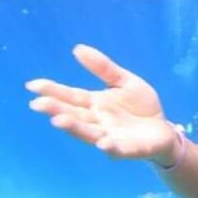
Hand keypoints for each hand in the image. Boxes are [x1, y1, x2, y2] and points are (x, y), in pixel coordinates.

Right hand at [26, 44, 178, 163]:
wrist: (164, 130)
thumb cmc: (140, 106)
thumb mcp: (123, 81)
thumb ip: (102, 68)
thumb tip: (77, 48)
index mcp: (94, 104)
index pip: (70, 96)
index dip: (52, 91)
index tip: (32, 85)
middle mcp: (97, 121)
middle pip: (74, 114)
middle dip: (56, 109)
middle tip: (38, 104)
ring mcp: (110, 136)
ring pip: (88, 132)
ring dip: (74, 128)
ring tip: (58, 120)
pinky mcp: (128, 149)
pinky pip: (116, 149)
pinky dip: (108, 146)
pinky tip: (102, 142)